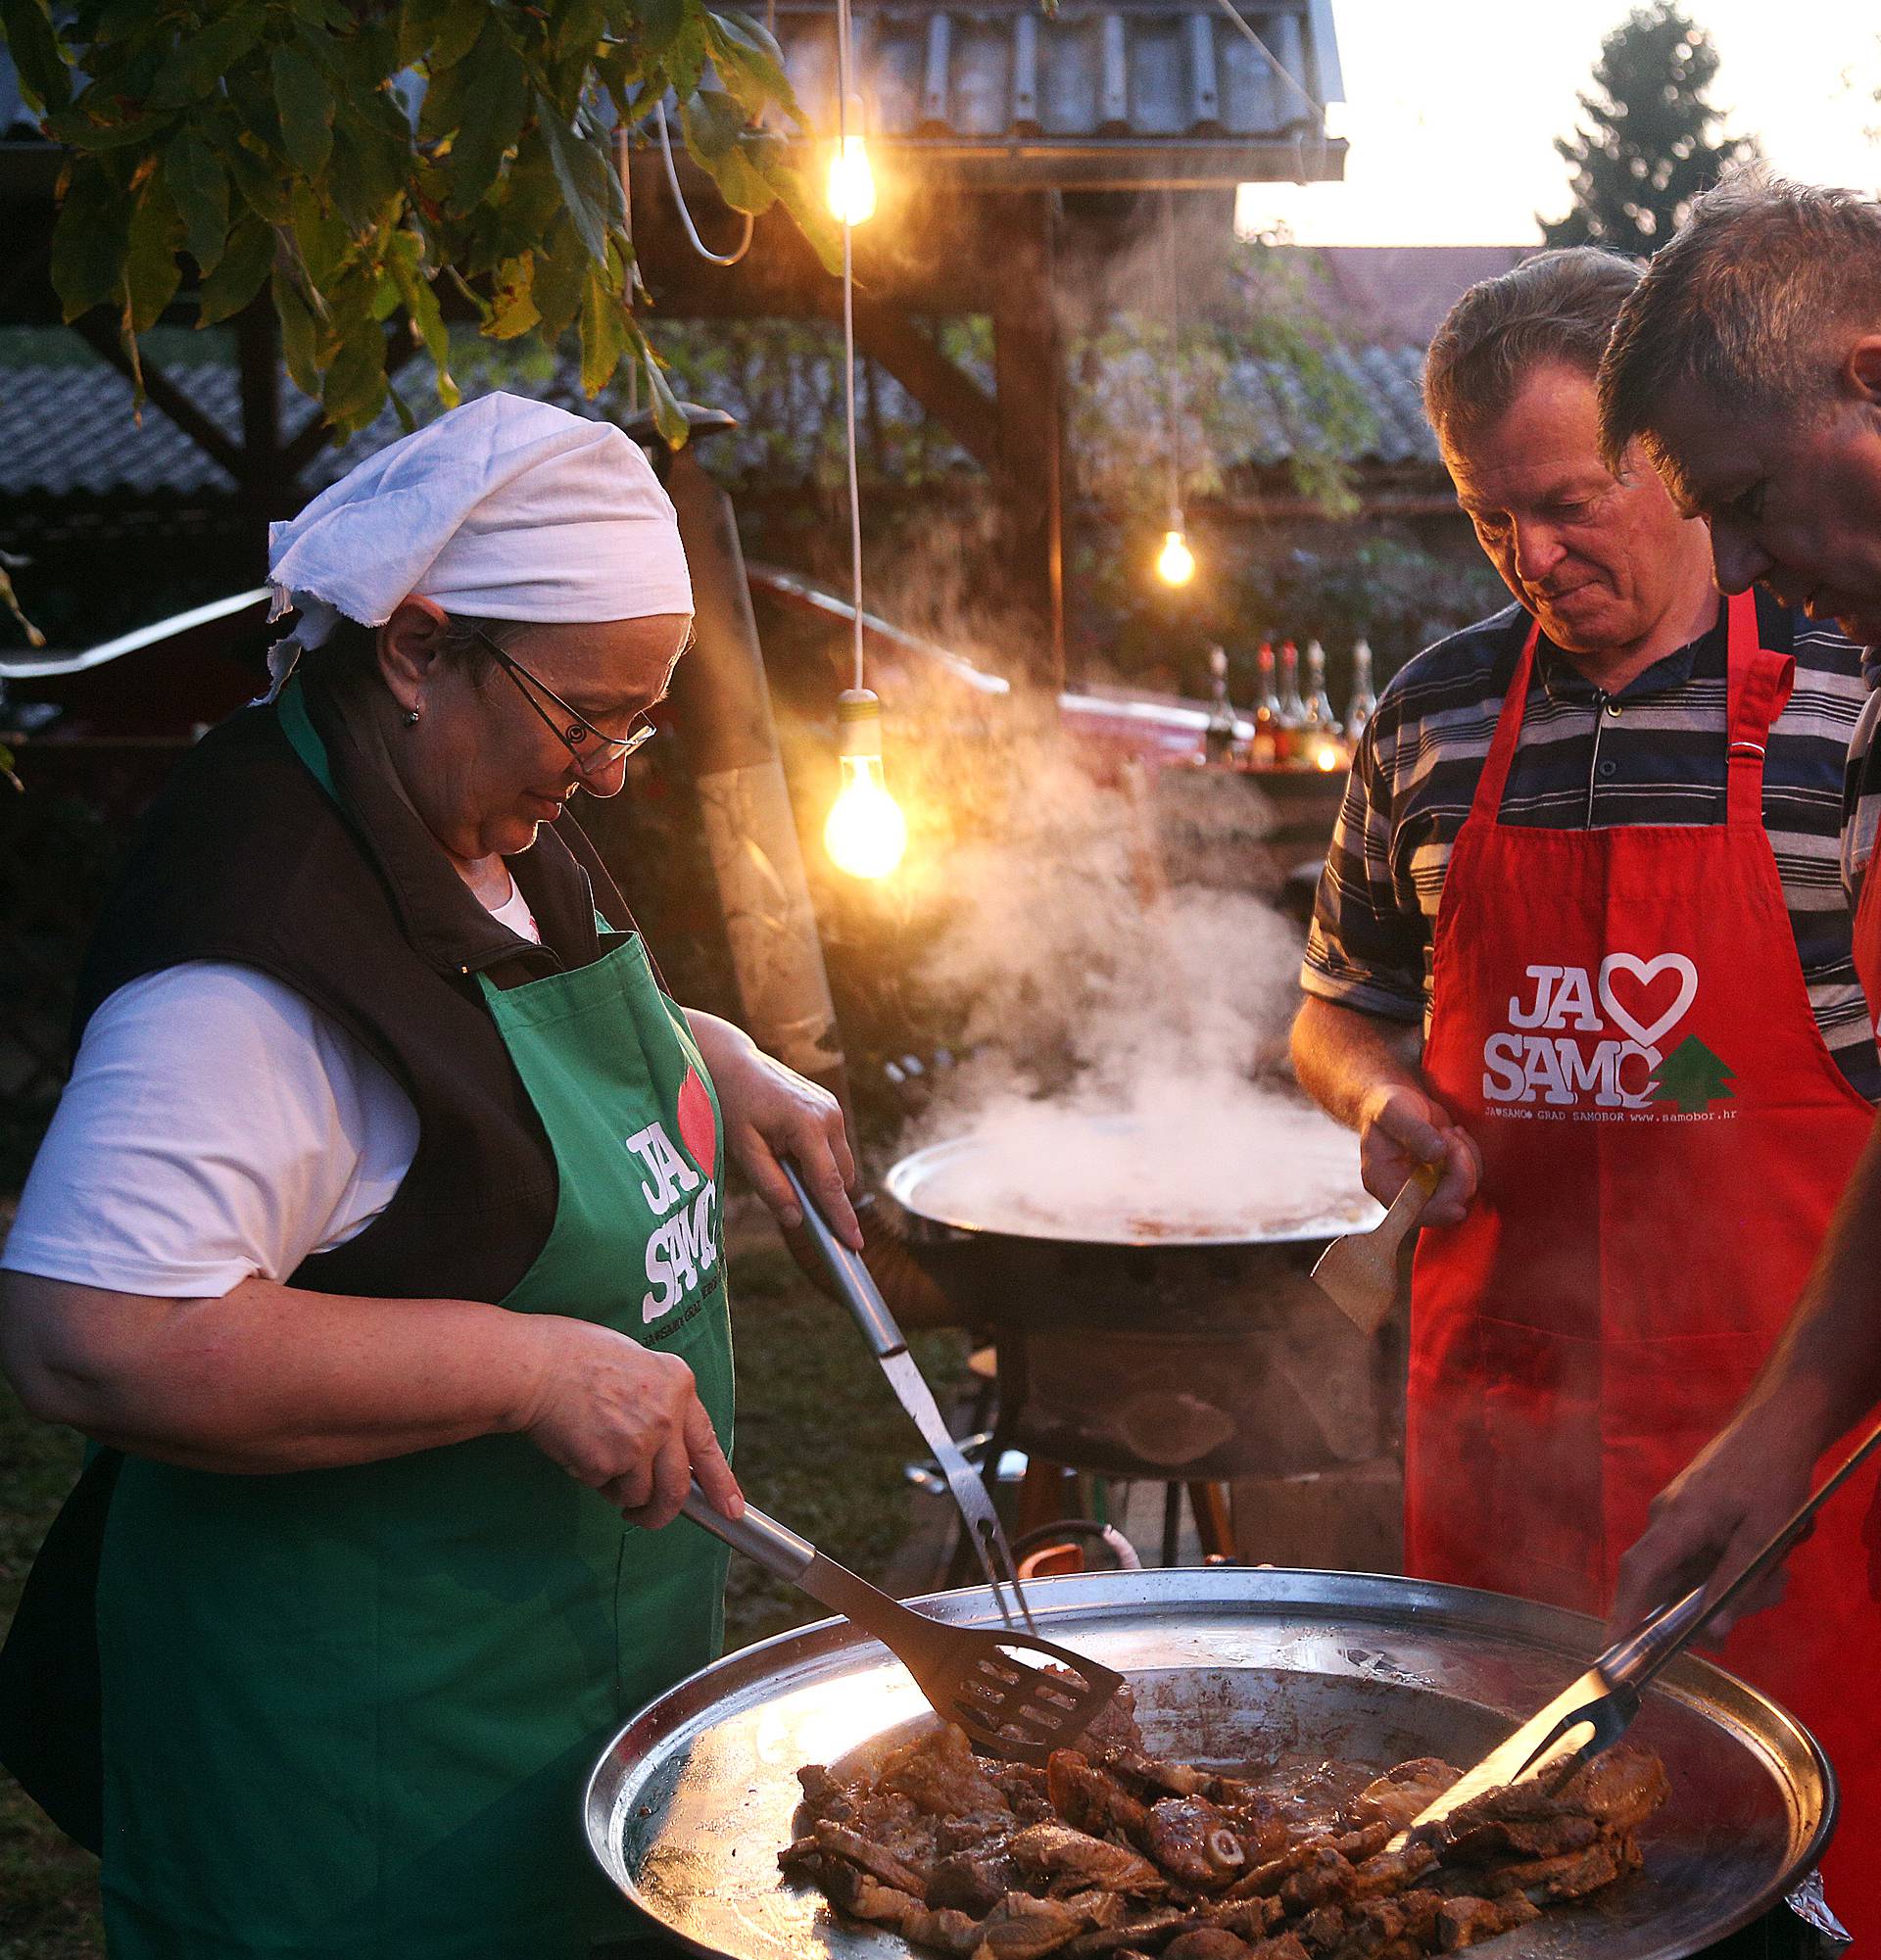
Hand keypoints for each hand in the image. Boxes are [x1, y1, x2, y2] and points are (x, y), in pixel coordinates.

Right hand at [511, 1316, 741, 1529]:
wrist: (535, 1365)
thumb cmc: (574, 1357)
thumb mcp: (635, 1363)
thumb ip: (657, 1399)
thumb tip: (665, 1440)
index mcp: (678, 1384)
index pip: (708, 1443)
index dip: (722, 1482)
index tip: (732, 1509)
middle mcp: (668, 1416)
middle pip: (678, 1485)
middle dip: (663, 1512)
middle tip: (647, 1517)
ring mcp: (641, 1441)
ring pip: (641, 1494)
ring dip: (622, 1496)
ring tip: (597, 1466)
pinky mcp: (611, 1463)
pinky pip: (607, 1489)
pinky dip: (593, 1481)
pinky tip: (578, 1450)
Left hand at [690, 1016, 860, 1250]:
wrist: (734, 1063)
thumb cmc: (733, 1104)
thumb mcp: (743, 1149)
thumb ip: (770, 1186)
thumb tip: (796, 1219)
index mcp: (807, 1125)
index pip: (829, 1183)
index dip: (841, 1217)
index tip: (855, 1245)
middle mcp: (829, 1116)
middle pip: (841, 1177)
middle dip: (826, 1198)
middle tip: (794, 1205)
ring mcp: (833, 1109)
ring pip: (841, 1164)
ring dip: (821, 1177)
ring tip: (780, 1164)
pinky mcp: (830, 1108)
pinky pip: (834, 1148)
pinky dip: (819, 1161)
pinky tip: (788, 1152)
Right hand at [1357, 1083, 1480, 1226]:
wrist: (1396, 1100)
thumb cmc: (1388, 1106)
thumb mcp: (1393, 1112)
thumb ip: (1413, 1132)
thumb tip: (1437, 1153)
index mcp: (1383, 1183)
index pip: (1411, 1211)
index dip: (1436, 1213)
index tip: (1458, 1208)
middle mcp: (1405, 1192)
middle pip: (1444, 1204)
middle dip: (1459, 1171)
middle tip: (1449, 1135)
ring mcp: (1428, 1188)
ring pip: (1463, 1191)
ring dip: (1466, 1159)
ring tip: (1447, 1131)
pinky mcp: (1445, 1179)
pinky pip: (1471, 1179)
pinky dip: (1471, 1157)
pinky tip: (1454, 1136)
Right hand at [1607, 1409, 1811, 1639]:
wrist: (1776, 1426)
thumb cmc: (1771, 1477)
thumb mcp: (1764, 1537)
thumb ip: (1735, 1585)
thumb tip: (1713, 1634)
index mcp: (1677, 1522)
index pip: (1638, 1574)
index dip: (1622, 1613)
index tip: (1613, 1649)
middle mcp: (1665, 1519)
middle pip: (1669, 1582)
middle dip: (1710, 1605)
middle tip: (1768, 1592)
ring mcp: (1675, 1514)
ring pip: (1690, 1571)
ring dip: (1731, 1583)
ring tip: (1780, 1568)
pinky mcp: (1689, 1512)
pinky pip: (1698, 1555)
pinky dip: (1728, 1566)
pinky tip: (1769, 1555)